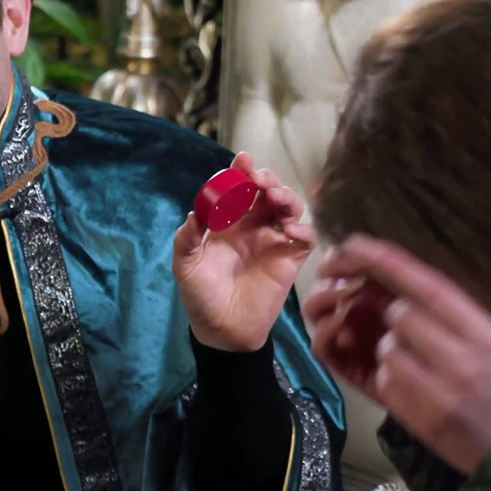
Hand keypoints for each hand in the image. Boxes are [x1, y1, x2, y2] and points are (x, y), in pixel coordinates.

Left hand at [174, 152, 315, 351]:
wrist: (222, 330)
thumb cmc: (201, 294)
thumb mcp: (186, 265)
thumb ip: (187, 238)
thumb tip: (194, 213)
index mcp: (228, 221)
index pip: (238, 188)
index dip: (241, 171)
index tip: (242, 160)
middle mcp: (253, 225)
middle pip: (267, 191)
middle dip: (265, 179)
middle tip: (259, 180)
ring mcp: (274, 240)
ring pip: (289, 208)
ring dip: (286, 197)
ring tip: (275, 198)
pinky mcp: (290, 259)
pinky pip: (305, 239)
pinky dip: (303, 231)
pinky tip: (290, 231)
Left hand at [302, 236, 490, 473]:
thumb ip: (460, 317)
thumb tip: (407, 291)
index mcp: (488, 335)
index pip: (430, 287)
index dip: (389, 261)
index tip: (359, 243)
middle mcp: (465, 361)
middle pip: (401, 315)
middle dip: (400, 319)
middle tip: (421, 336)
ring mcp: (442, 394)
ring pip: (387, 349)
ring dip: (394, 352)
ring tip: (423, 368)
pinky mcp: (424, 422)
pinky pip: (386, 383)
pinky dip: (393, 382)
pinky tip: (418, 390)